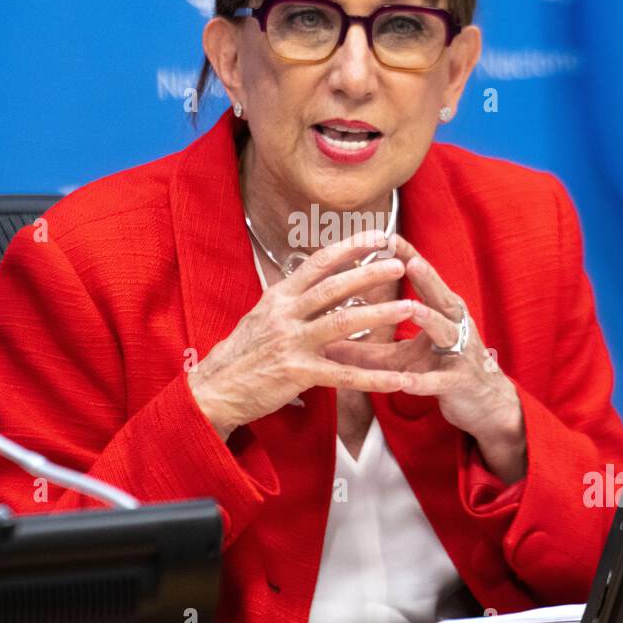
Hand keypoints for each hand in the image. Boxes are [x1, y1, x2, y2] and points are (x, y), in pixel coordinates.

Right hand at [188, 229, 415, 440]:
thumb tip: (320, 278)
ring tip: (408, 308)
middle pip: (333, 287)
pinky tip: (398, 379)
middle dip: (369, 273)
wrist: (214, 388)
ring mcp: (291, 343)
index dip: (351, 247)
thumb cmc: (243, 352)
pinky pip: (343, 375)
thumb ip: (293, 298)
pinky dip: (373, 379)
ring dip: (378, 315)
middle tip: (400, 262)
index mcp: (279, 295)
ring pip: (341, 324)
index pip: (319, 262)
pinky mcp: (296, 373)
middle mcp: (285, 314)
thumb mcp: (263, 314)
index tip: (379, 235)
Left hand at [323, 233, 526, 483]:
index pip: (424, 279)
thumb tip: (328, 344)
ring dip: (429, 320)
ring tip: (412, 310)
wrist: (482, 404)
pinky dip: (424, 380)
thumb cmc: (441, 369)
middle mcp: (454, 326)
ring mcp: (461, 353)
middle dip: (426, 279)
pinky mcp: (460, 382)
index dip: (409, 257)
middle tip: (408, 262)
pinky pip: (441, 380)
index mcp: (441, 312)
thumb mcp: (404, 356)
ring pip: (446, 333)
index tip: (387, 236)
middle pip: (441, 298)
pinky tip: (406, 380)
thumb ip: (370, 348)